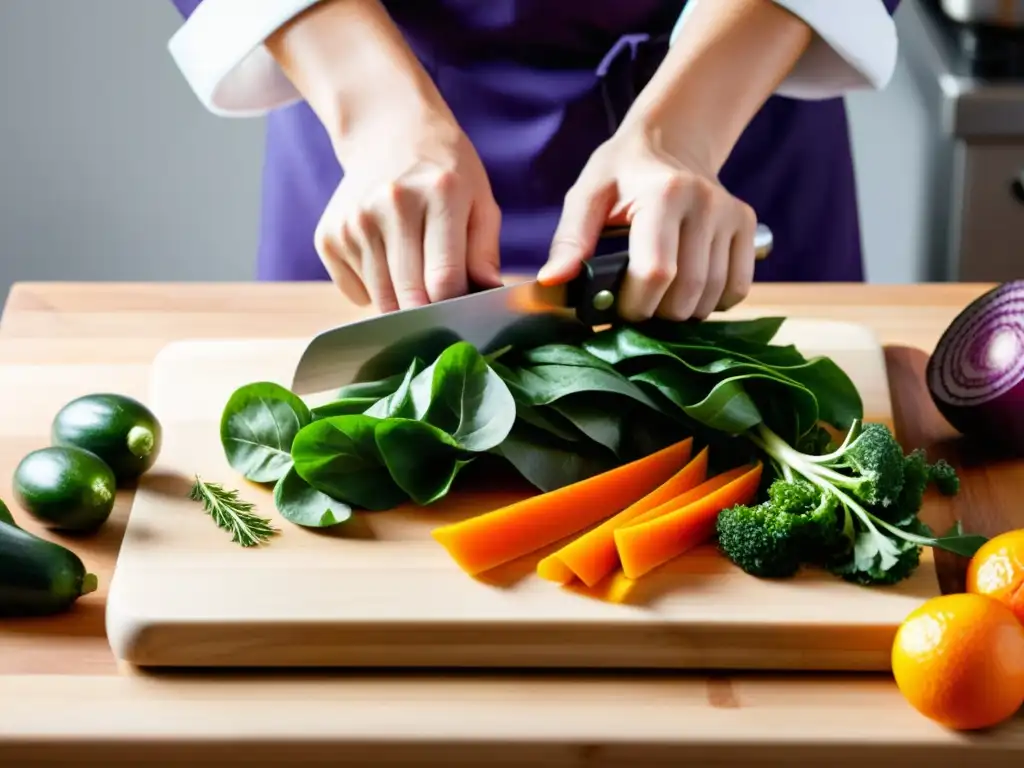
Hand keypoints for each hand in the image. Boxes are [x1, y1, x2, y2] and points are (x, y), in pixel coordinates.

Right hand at [263, 0, 502, 311]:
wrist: (389, 133)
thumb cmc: (446, 173)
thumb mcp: (480, 201)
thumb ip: (485, 252)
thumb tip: (486, 297)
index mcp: (440, 194)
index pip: (444, 280)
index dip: (455, 307)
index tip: (463, 312)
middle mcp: (392, 205)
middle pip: (410, 296)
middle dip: (429, 314)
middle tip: (441, 307)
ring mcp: (355, 221)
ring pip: (381, 300)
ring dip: (402, 303)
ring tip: (415, 274)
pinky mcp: (329, 236)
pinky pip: (356, 293)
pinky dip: (375, 291)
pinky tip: (386, 260)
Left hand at [539, 126, 757, 322]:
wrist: (672, 140)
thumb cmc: (622, 173)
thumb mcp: (587, 195)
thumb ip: (569, 240)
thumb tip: (551, 282)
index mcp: (664, 193)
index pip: (655, 273)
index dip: (634, 305)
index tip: (617, 308)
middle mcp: (706, 203)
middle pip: (686, 293)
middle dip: (656, 314)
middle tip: (636, 305)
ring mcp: (732, 216)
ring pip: (711, 297)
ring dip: (681, 313)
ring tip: (658, 297)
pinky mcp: (749, 227)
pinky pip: (737, 290)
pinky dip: (712, 303)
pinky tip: (687, 290)